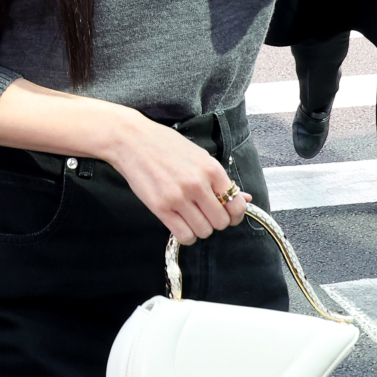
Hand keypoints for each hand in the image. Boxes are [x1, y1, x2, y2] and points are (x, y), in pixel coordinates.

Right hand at [108, 115, 251, 245]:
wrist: (132, 140)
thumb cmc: (165, 144)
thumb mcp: (199, 155)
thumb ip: (221, 179)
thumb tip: (244, 198)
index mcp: (211, 169)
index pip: (235, 205)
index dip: (234, 214)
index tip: (228, 213)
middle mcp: (197, 185)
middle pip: (221, 222)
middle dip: (216, 221)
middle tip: (206, 213)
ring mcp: (179, 198)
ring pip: (204, 231)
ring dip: (200, 228)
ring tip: (191, 216)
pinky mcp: (161, 208)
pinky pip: (184, 236)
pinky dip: (186, 235)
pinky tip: (181, 223)